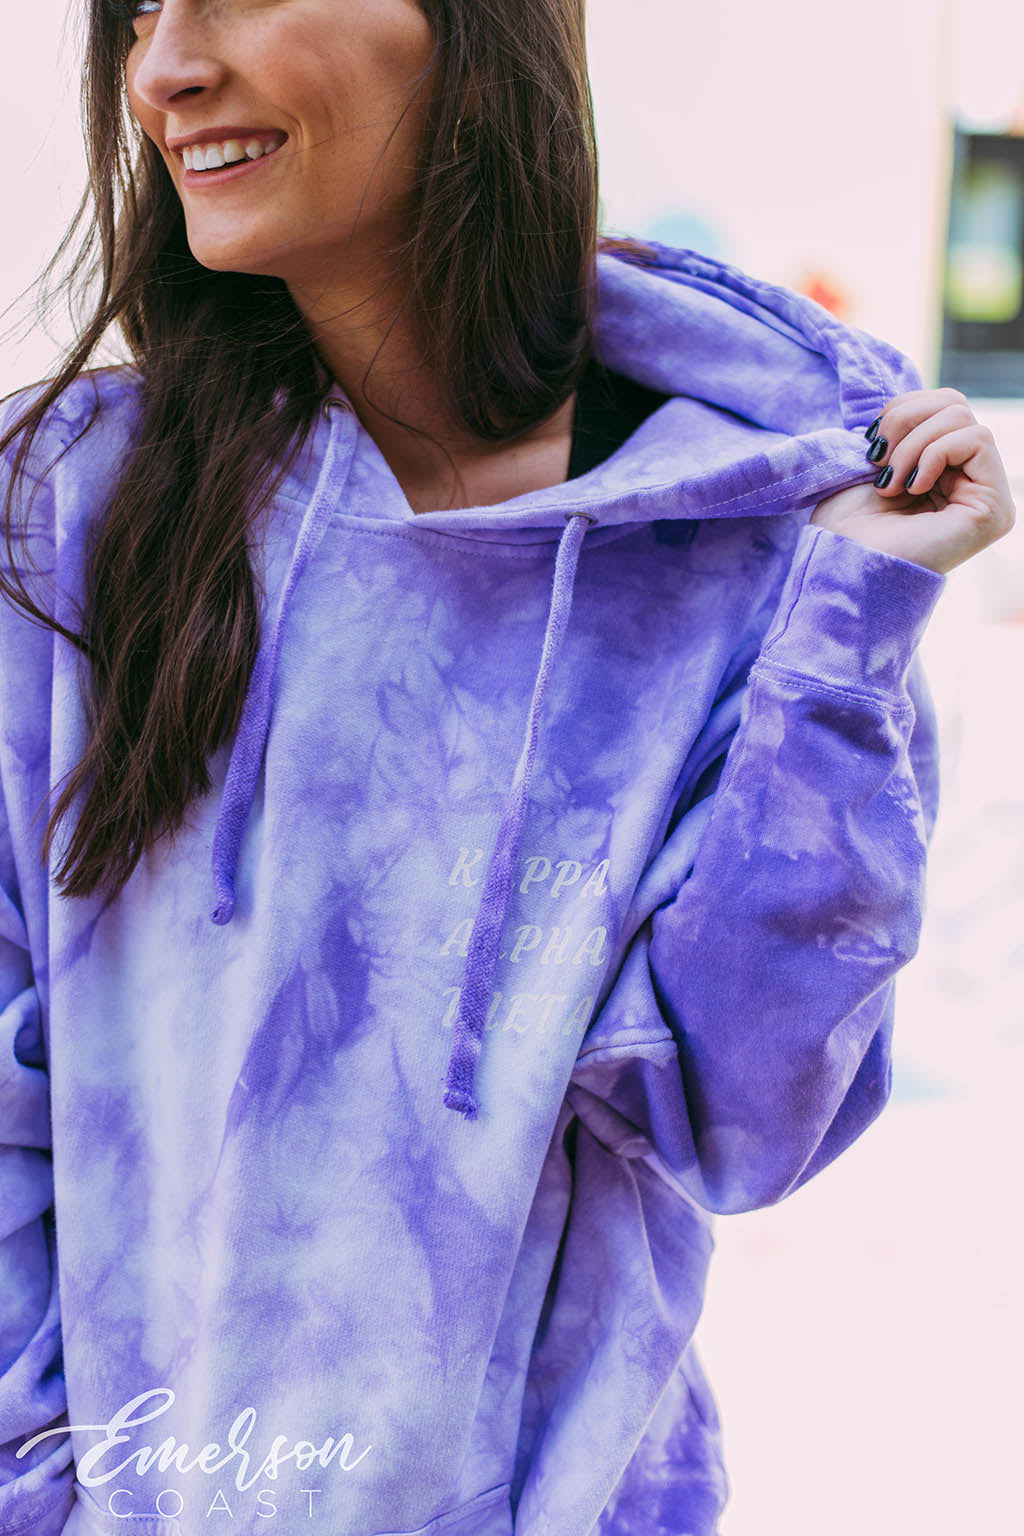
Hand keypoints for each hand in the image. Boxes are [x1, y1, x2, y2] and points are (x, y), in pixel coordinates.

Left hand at [808, 388, 1015, 574]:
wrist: (842, 566)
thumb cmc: (845, 527)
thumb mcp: (871, 460)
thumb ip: (902, 427)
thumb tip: (912, 397)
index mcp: (944, 473)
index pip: (942, 405)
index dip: (902, 410)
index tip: (870, 446)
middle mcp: (971, 484)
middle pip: (954, 404)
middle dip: (906, 420)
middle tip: (878, 461)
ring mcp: (987, 497)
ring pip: (963, 418)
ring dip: (913, 444)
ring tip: (891, 483)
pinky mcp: (994, 509)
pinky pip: (976, 439)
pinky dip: (934, 453)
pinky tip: (914, 488)